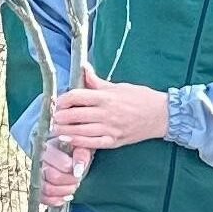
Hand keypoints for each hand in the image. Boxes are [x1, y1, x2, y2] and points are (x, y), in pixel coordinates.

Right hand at [38, 140, 90, 208]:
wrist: (67, 152)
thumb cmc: (74, 148)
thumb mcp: (81, 146)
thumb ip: (81, 155)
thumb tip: (78, 169)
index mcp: (50, 148)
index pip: (63, 164)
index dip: (73, 171)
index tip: (78, 171)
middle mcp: (40, 161)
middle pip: (54, 177)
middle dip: (70, 181)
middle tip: (77, 179)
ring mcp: (37, 175)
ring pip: (47, 189)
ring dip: (64, 191)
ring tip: (72, 187)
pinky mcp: (38, 187)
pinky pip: (42, 198)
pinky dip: (56, 200)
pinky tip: (65, 196)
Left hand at [51, 62, 169, 151]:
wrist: (161, 115)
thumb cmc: (140, 98)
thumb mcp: (118, 86)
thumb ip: (97, 81)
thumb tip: (83, 68)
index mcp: (107, 96)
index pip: (78, 96)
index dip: (63, 99)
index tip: (56, 102)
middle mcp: (107, 112)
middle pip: (76, 114)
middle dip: (60, 116)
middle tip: (51, 117)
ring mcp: (110, 128)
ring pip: (81, 130)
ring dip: (65, 130)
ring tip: (54, 129)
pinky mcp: (114, 140)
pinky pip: (93, 143)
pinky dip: (79, 142)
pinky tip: (68, 139)